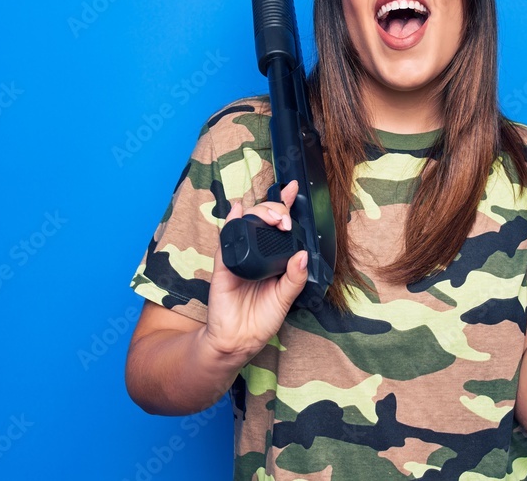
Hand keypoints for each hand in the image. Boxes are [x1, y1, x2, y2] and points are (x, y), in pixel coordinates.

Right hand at [202, 181, 308, 359]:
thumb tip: (302, 255)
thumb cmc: (262, 319)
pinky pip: (226, 241)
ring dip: (259, 213)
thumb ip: (294, 278)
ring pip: (247, 223)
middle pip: (264, 219)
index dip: (285, 205)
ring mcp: (240, 256)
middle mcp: (257, 252)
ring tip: (272, 217)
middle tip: (285, 220)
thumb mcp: (285, 298)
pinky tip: (238, 211)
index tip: (294, 188)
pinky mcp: (224, 265)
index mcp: (273, 257)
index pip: (279, 225)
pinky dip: (232, 224)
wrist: (239, 340)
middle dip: (276, 210)